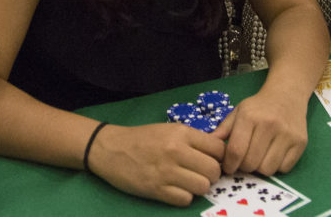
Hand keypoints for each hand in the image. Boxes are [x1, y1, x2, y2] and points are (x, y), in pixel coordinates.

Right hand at [89, 123, 224, 205]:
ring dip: (198, 187)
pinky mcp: (156, 189)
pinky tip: (176, 190)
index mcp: (182, 133)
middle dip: (211, 175)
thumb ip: (193, 140)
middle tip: (201, 174)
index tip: (212, 161)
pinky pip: (185, 199)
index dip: (219, 157)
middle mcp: (176, 150)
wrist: (111, 149)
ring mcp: (166, 171)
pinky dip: (184, 197)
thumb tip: (218, 153)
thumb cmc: (143, 138)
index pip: (218, 148)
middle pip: (213, 170)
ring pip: (203, 187)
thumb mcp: (170, 130)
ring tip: (189, 183)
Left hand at [213, 88, 308, 175]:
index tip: (229, 166)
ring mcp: (287, 134)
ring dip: (260, 168)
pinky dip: (276, 166)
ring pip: (267, 169)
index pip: (235, 151)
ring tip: (259, 157)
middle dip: (244, 167)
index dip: (229, 164)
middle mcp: (269, 125)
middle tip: (245, 160)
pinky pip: (284, 169)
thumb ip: (223, 130)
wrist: (287, 95)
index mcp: (250, 117)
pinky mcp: (300, 143)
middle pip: (251, 163)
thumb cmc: (259, 106)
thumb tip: (208, 145)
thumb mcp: (238, 112)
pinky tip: (273, 154)